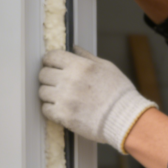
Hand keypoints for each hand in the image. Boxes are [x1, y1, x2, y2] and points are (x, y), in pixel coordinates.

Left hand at [39, 47, 156, 152]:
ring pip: (42, 92)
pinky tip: (60, 108)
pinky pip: (45, 109)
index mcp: (80, 66)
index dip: (50, 60)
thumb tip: (74, 48)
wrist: (125, 119)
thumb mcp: (106, 67)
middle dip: (48, 77)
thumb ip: (87, 57)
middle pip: (43, 74)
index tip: (51, 64)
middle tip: (56, 82)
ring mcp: (64, 99)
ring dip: (49, 93)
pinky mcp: (63, 116)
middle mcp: (69, 80)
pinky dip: (50, 109)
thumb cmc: (119, 93)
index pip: (52, 56)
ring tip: (60, 97)